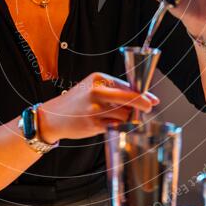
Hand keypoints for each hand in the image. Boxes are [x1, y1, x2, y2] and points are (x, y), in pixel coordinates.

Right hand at [37, 72, 158, 142]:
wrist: (53, 117)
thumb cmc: (77, 102)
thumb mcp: (93, 89)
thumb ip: (116, 92)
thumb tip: (146, 99)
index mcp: (98, 79)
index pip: (127, 86)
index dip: (143, 94)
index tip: (152, 101)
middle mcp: (97, 92)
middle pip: (130, 98)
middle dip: (143, 105)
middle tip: (149, 109)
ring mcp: (95, 108)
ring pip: (125, 114)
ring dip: (129, 118)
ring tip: (121, 118)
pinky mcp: (94, 124)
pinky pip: (116, 126)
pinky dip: (119, 127)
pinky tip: (112, 124)